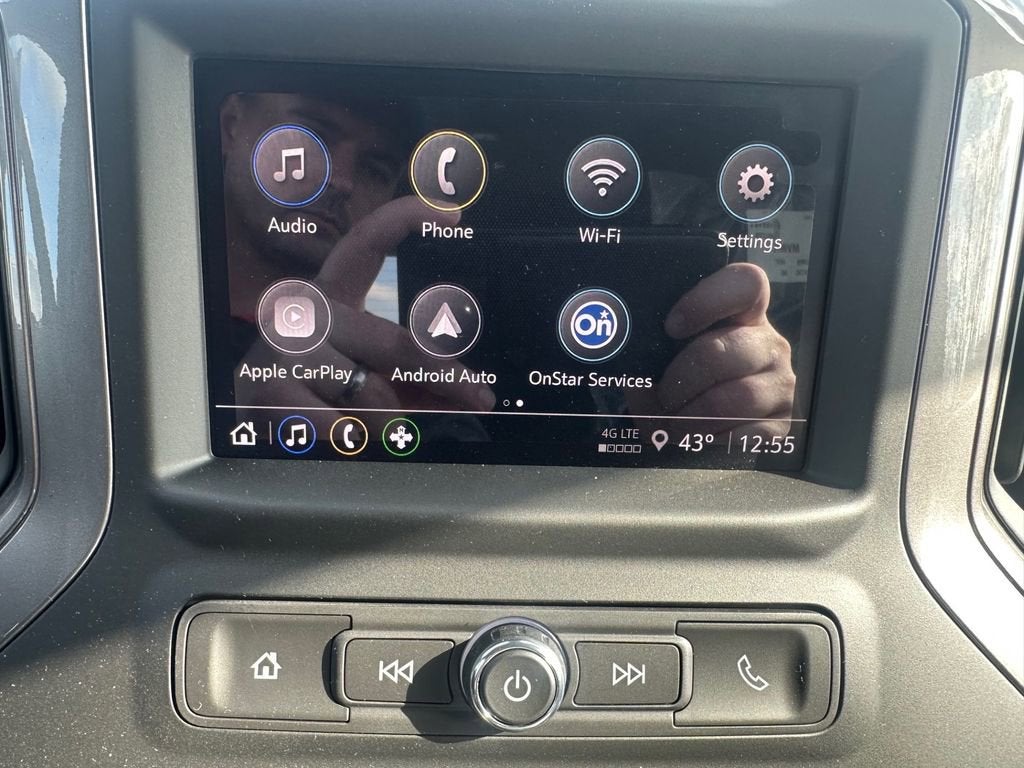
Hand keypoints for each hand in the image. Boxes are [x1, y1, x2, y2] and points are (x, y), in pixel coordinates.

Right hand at [235, 196, 495, 433]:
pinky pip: (337, 423)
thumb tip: (473, 394)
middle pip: (396, 344)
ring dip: (386, 424)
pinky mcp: (267, 383)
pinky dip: (347, 439)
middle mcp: (306, 307)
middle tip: (478, 398)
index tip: (451, 214)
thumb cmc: (317, 388)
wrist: (245, 415)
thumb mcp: (368, 373)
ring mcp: (284, 344)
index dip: (407, 219)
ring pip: (372, 394)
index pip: (366, 243)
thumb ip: (415, 378)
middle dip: (445, 378)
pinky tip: (333, 435)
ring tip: (371, 429)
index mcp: (332, 292)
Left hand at [632, 263, 795, 438]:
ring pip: (735, 398)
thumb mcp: (670, 356)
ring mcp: (781, 384)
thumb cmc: (685, 378)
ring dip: (691, 417)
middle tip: (661, 395)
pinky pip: (747, 433)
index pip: (746, 283)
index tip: (671, 327)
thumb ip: (655, 351)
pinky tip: (698, 436)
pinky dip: (712, 439)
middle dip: (679, 380)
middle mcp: (769, 345)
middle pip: (722, 352)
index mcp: (744, 314)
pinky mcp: (782, 423)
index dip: (707, 300)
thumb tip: (637, 379)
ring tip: (671, 423)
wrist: (706, 421)